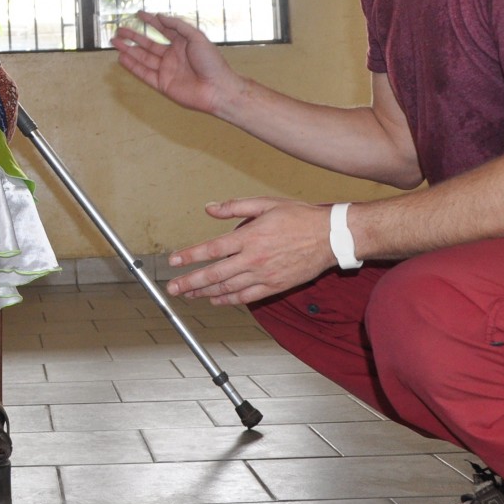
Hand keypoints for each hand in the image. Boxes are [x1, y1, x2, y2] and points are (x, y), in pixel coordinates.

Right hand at [112, 12, 242, 116]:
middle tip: (120, 30)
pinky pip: (144, 74)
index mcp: (182, 43)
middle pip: (148, 44)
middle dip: (133, 37)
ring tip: (115, 42)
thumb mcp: (197, 37)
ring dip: (129, 50)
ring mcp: (167, 70)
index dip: (151, 21)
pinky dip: (132, 66)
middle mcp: (173, 56)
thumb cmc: (212, 62)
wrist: (217, 89)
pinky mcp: (162, 84)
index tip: (139, 14)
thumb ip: (177, 26)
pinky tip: (122, 58)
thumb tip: (160, 16)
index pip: (163, 30)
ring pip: (143, 58)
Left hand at [164, 197, 335, 305]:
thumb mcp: (266, 204)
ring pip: (228, 289)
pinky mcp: (275, 286)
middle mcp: (254, 259)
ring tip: (188, 295)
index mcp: (249, 237)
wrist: (330, 237)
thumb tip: (209, 208)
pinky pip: (247, 297)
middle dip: (190, 282)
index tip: (173, 261)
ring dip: (205, 293)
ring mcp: (264, 275)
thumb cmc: (299, 217)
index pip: (212, 249)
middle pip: (215, 274)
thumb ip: (235, 207)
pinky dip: (229, 300)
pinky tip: (215, 300)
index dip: (190, 256)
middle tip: (172, 287)